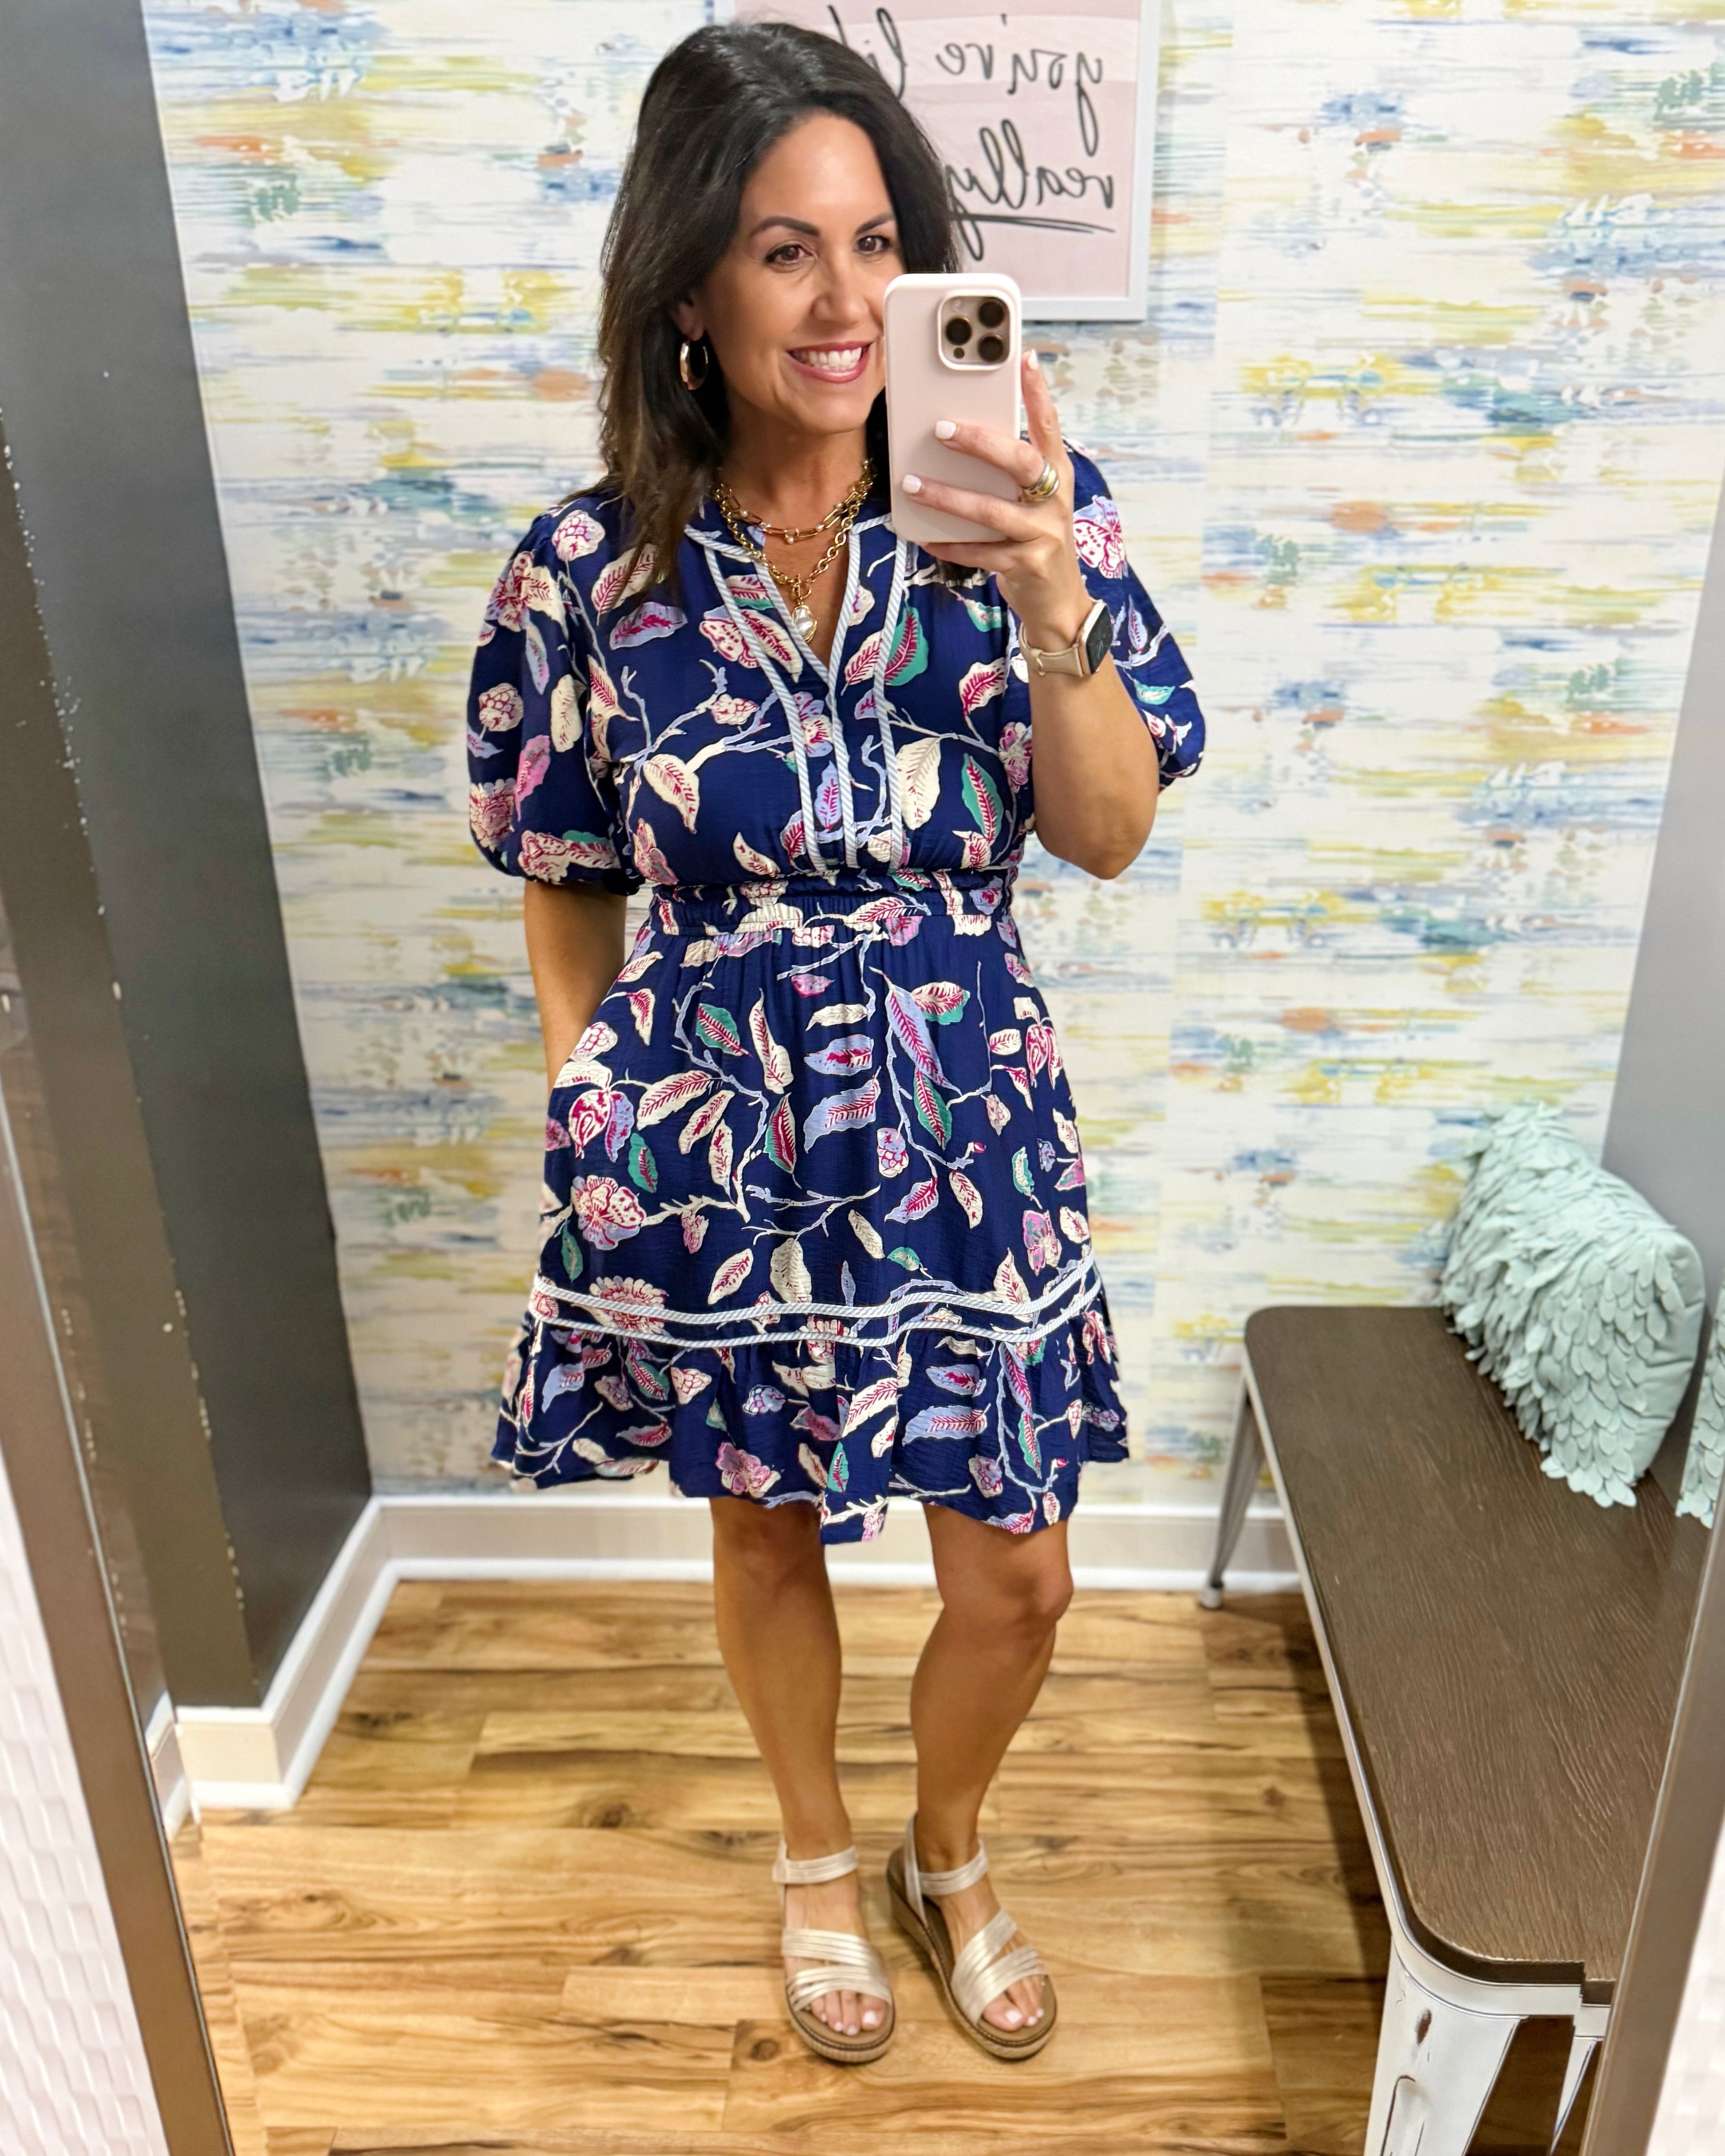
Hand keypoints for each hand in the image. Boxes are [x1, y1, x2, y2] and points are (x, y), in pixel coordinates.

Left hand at [901, 352, 1090, 651]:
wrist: (1058, 602)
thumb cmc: (1036, 539)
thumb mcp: (1032, 499)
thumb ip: (1007, 471)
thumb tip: (961, 434)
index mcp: (1057, 474)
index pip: (1049, 426)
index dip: (1038, 393)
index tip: (1024, 358)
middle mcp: (1054, 500)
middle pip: (1019, 461)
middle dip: (980, 442)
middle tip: (942, 428)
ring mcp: (1042, 534)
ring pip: (991, 510)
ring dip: (947, 496)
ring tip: (912, 484)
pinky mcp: (1025, 565)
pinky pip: (979, 552)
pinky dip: (950, 544)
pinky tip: (925, 536)